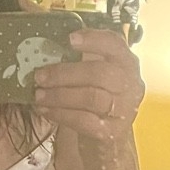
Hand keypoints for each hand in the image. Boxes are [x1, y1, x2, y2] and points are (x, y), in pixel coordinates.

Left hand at [33, 28, 144, 142]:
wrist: (105, 137)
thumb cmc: (94, 96)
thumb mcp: (90, 72)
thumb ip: (75, 55)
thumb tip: (41, 33)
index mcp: (125, 62)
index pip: (115, 44)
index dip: (93, 40)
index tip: (69, 39)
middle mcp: (131, 84)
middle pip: (100, 73)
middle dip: (66, 74)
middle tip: (40, 77)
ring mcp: (124, 110)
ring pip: (91, 98)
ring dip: (60, 96)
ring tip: (38, 95)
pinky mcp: (112, 132)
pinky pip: (85, 121)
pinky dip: (61, 114)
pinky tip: (45, 110)